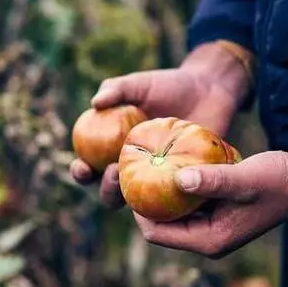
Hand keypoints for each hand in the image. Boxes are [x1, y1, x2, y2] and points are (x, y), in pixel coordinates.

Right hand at [70, 42, 251, 208]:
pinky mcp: (183, 183)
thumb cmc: (168, 86)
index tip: (83, 166)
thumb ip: (117, 89)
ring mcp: (157, 179)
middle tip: (114, 171)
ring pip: (140, 202)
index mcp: (112, 150)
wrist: (207, 90)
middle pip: (109, 192)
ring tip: (142, 179)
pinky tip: (173, 187)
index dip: (80, 172)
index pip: (88, 167)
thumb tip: (95, 103)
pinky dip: (170, 198)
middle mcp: (131, 168)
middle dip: (106, 189)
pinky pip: (174, 197)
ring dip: (135, 198)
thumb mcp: (141, 84)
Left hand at [133, 150, 287, 258]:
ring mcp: (212, 226)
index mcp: (210, 241)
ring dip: (160, 192)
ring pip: (173, 212)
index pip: (157, 233)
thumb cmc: (278, 180)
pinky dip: (177, 186)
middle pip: (161, 224)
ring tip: (145, 165)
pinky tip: (169, 163)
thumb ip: (211, 180)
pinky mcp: (218, 212)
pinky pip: (187, 202)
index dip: (138, 210)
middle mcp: (208, 239)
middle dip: (146, 201)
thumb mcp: (243, 178)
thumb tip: (176, 179)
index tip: (129, 181)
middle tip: (131, 170)